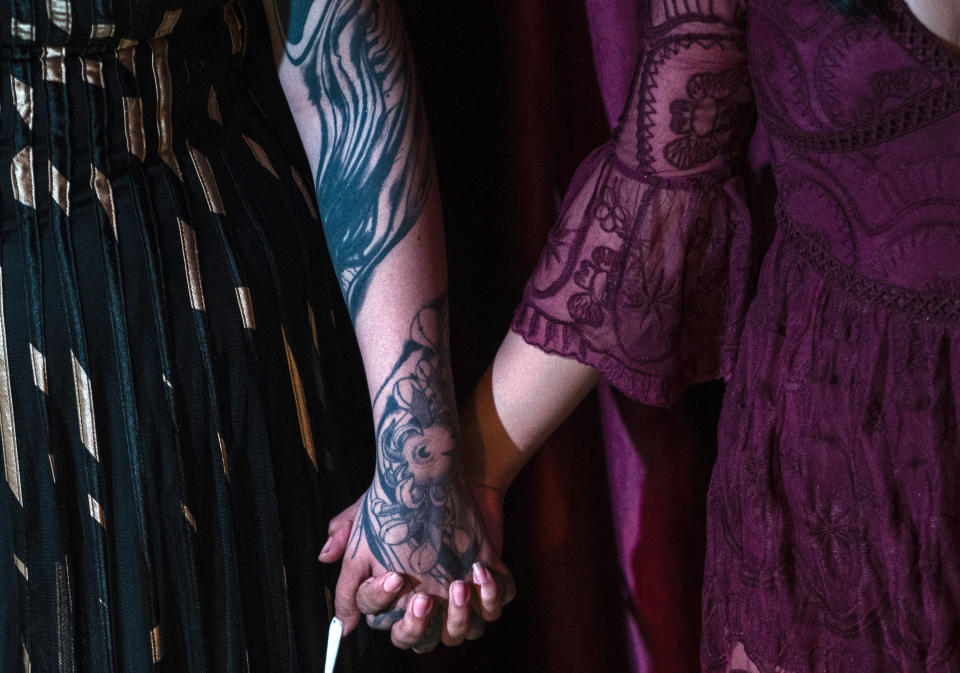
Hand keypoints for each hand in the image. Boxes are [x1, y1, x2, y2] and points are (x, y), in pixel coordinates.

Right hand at [320, 474, 513, 650]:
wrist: (439, 478)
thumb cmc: (397, 505)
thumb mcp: (361, 526)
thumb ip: (345, 566)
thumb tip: (343, 620)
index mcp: (399, 602)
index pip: (392, 627)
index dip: (392, 611)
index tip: (395, 580)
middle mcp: (431, 605)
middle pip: (427, 641)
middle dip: (424, 625)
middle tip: (425, 598)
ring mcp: (462, 596)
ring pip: (465, 631)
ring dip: (463, 615)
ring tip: (460, 584)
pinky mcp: (489, 581)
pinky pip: (496, 606)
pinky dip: (493, 595)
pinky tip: (482, 569)